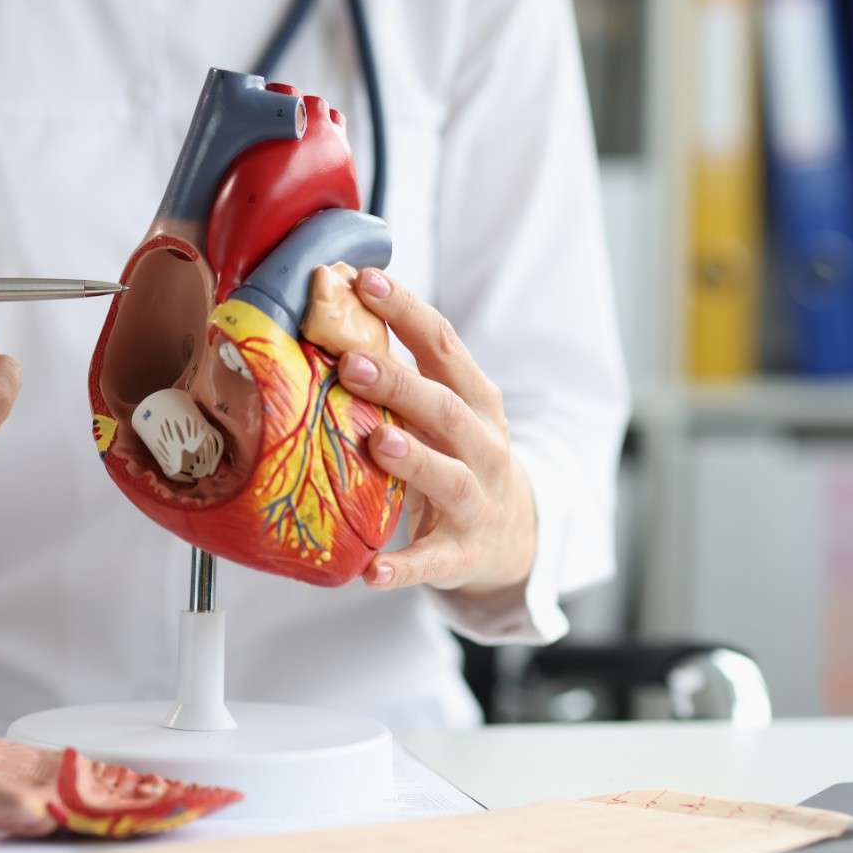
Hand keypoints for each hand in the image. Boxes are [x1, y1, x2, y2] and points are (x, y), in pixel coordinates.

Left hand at [335, 268, 536, 597]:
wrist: (516, 537)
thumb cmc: (461, 458)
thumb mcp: (448, 410)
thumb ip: (404, 373)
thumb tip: (336, 312)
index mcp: (474, 400)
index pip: (443, 346)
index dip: (406, 311)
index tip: (366, 280)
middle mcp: (482, 446)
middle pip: (444, 409)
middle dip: (400, 384)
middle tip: (351, 362)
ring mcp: (477, 501)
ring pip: (449, 477)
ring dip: (414, 460)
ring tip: (377, 442)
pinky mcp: (463, 553)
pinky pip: (432, 561)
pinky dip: (403, 567)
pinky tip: (371, 572)